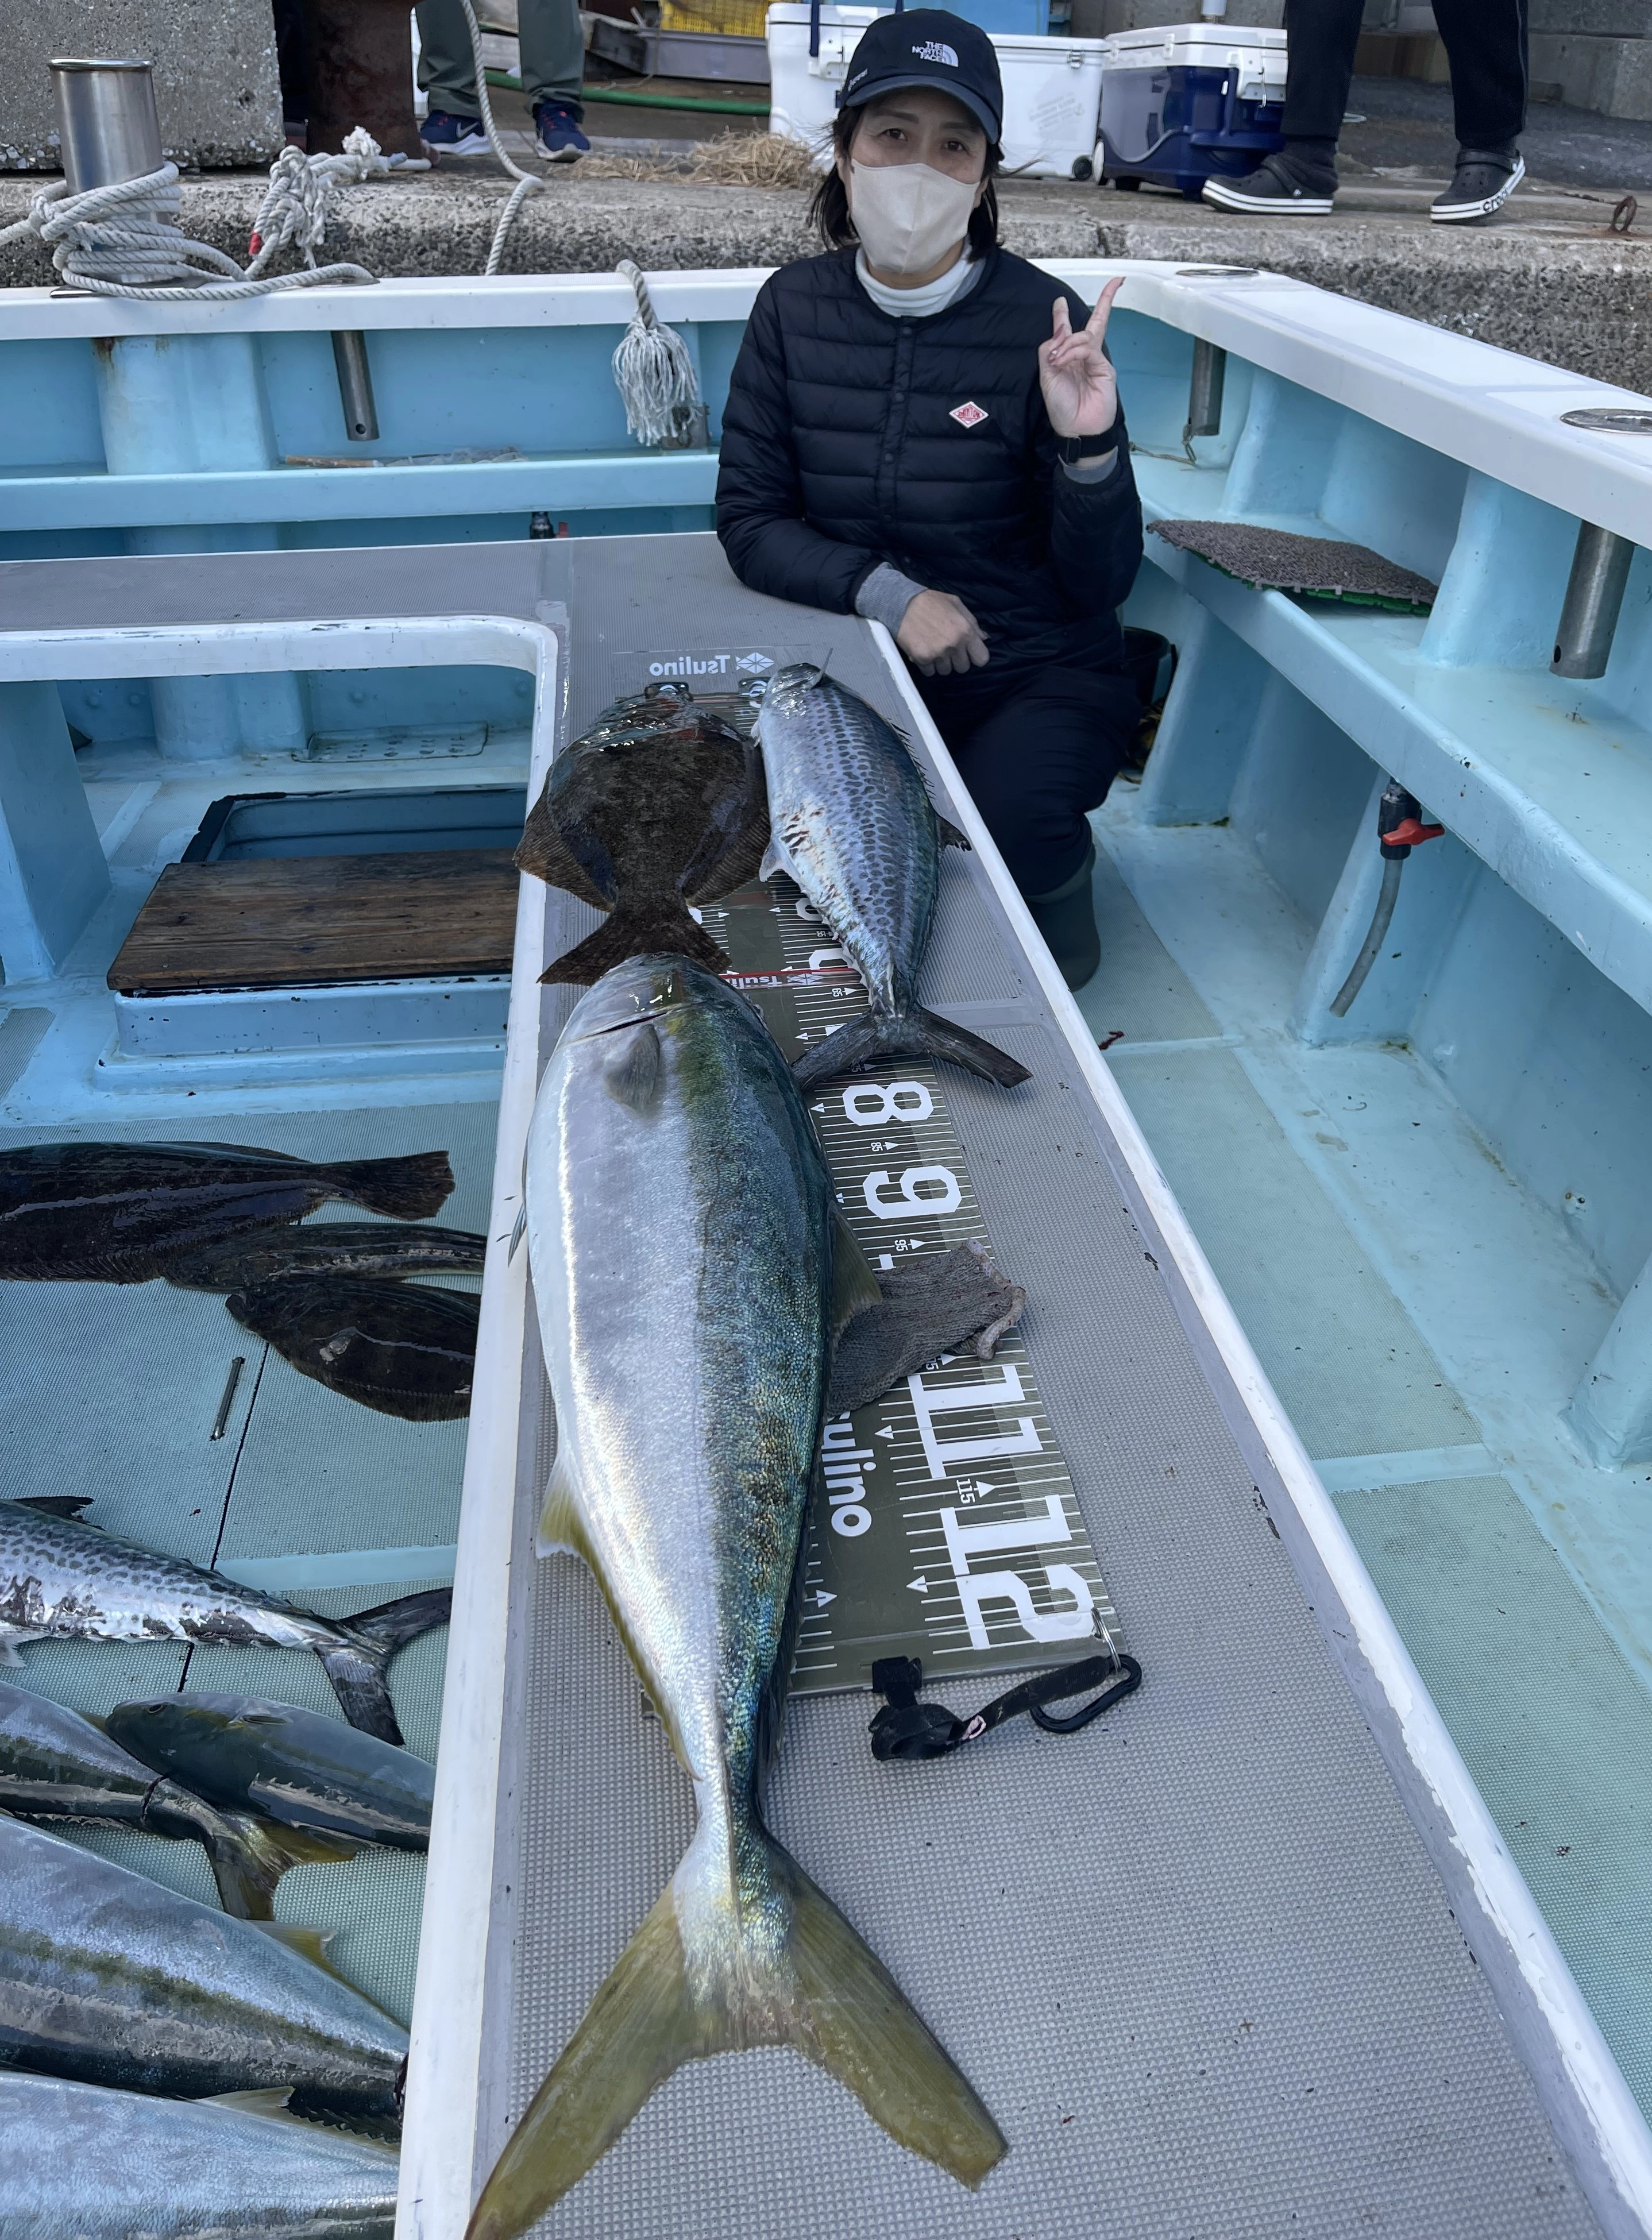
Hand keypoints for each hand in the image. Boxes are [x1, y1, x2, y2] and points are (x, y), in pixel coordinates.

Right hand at [897, 590, 988, 676]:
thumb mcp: (956, 605)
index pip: (981, 659)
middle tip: (948, 649)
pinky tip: (924, 652)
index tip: (969, 653)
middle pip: (963, 668)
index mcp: (966, 631)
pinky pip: (930, 672)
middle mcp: (954, 645)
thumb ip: (972, 623)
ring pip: (946, 671)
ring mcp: (937, 654)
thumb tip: (984, 639)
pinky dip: (927, 665)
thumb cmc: (931, 602)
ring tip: (934, 649)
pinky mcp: (922, 659)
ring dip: (941, 663)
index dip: (975, 656)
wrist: (903, 603)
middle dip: (957, 660)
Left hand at [1038, 276, 1122, 440]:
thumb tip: (1059, 330)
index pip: (1068, 332)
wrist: (1077, 430)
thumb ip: (1049, 350)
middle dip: (1106, 300)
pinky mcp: (1104, 368)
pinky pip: (1088, 348)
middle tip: (1115, 282)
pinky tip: (1065, 361)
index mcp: (1068, 359)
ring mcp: (1096, 361)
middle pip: (1095, 323)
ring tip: (1058, 361)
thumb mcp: (1047, 377)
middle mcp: (1083, 357)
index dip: (1063, 316)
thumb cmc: (1062, 408)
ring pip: (1084, 336)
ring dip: (1068, 343)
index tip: (1059, 301)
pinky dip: (1074, 351)